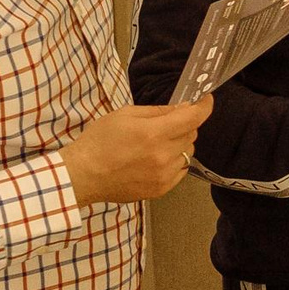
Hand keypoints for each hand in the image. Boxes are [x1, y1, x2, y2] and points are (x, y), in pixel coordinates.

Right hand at [60, 98, 210, 203]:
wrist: (83, 175)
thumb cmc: (99, 141)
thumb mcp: (125, 114)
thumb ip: (158, 111)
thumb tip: (183, 108)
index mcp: (154, 133)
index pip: (193, 118)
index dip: (204, 107)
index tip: (206, 100)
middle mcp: (163, 155)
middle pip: (192, 134)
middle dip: (184, 125)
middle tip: (165, 124)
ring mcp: (164, 175)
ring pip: (188, 153)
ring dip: (179, 144)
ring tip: (156, 144)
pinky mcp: (162, 189)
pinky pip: (181, 170)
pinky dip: (174, 162)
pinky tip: (155, 160)